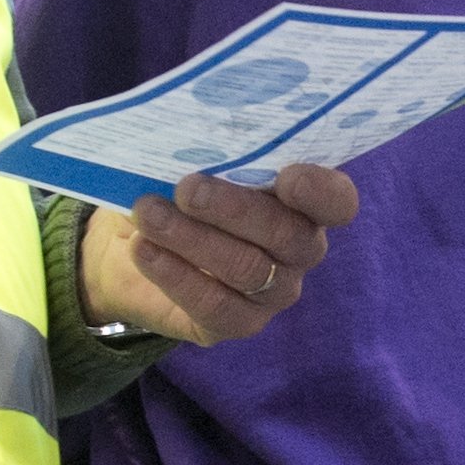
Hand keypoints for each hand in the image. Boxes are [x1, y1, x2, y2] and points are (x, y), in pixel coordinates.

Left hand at [80, 164, 358, 344]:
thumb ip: (207, 152)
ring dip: (194, 239)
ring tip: (148, 215)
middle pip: (287, 235)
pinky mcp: (238, 322)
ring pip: (248, 270)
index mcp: (301, 200)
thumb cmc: (170, 188)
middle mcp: (299, 249)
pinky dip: (177, 276)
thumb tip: (196, 141)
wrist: (128, 243)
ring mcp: (274, 291)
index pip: (336, 201)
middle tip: (186, 189)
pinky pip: (217, 307)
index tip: (287, 177)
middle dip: (235, 210)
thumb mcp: (188, 161)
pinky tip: (144, 251)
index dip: (320, 191)